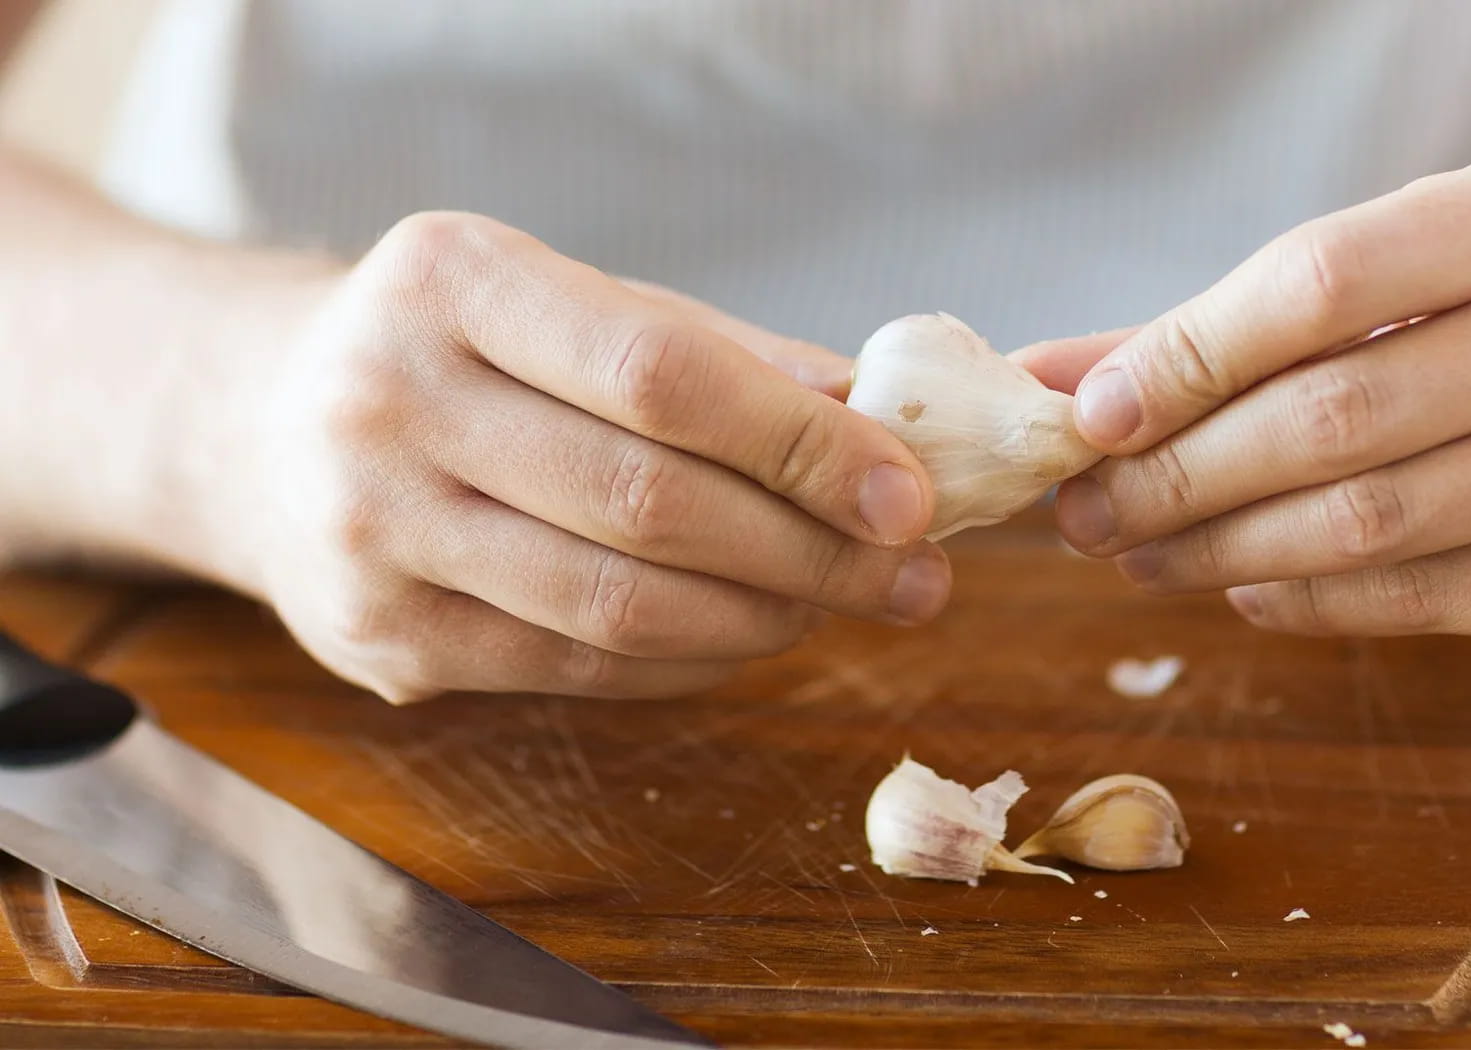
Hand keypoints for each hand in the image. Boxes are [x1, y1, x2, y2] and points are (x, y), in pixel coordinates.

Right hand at [231, 212, 946, 701]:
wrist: (263, 428)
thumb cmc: (465, 351)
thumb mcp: (576, 306)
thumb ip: (723, 357)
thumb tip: (877, 427)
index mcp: (451, 280)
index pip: (660, 376)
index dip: (800, 445)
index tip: (910, 494)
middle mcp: (390, 400)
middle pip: (649, 505)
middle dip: (813, 553)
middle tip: (915, 576)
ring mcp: (371, 532)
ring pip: (618, 608)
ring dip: (765, 618)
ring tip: (844, 604)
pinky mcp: (380, 641)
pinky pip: (578, 671)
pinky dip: (692, 662)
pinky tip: (752, 634)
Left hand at [1020, 149, 1470, 662]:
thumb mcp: (1418, 287)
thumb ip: (1241, 327)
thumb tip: (1049, 379)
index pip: (1325, 278)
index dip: (1187, 354)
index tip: (1087, 416)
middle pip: (1335, 413)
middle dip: (1180, 474)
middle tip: (1087, 512)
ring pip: (1370, 519)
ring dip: (1222, 550)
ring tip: (1140, 555)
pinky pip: (1426, 598)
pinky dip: (1310, 603)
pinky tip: (1245, 590)